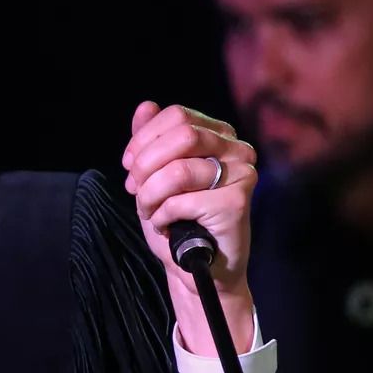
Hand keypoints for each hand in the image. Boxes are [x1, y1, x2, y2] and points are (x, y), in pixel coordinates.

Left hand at [121, 102, 258, 352]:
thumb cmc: (176, 220)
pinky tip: (168, 225)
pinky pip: (182, 200)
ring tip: (152, 211)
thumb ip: (149, 141)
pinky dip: (162, 216)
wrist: (197, 266)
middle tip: (136, 190)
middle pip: (181, 134)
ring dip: (149, 196)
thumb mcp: (153, 176)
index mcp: (218, 134)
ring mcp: (242, 172)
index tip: (130, 168)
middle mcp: (237, 148)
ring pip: (177, 169)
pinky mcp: (238, 200)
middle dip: (145, 165)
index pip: (176, 116)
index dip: (143, 141)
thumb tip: (145, 106)